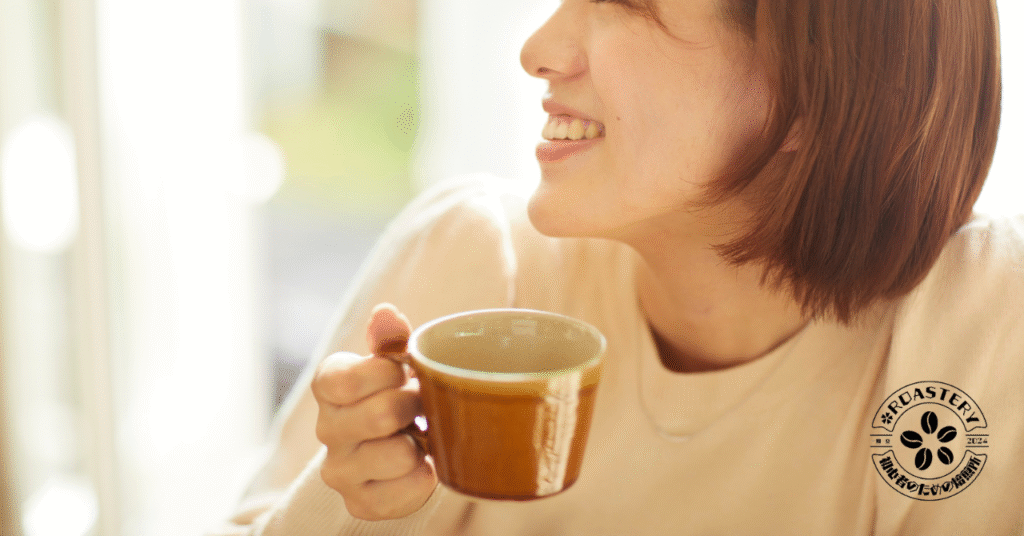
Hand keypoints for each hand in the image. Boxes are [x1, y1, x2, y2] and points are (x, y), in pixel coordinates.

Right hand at [312, 303, 436, 519]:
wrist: (403, 443)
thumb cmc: (399, 392)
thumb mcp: (396, 361)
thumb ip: (389, 339)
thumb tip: (387, 313)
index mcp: (329, 386)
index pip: (345, 380)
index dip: (385, 374)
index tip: (402, 372)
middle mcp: (326, 429)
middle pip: (379, 416)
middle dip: (413, 407)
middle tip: (420, 405)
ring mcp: (339, 470)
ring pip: (398, 456)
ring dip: (421, 445)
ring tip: (417, 437)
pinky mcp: (360, 502)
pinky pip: (406, 492)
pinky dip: (424, 478)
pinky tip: (420, 466)